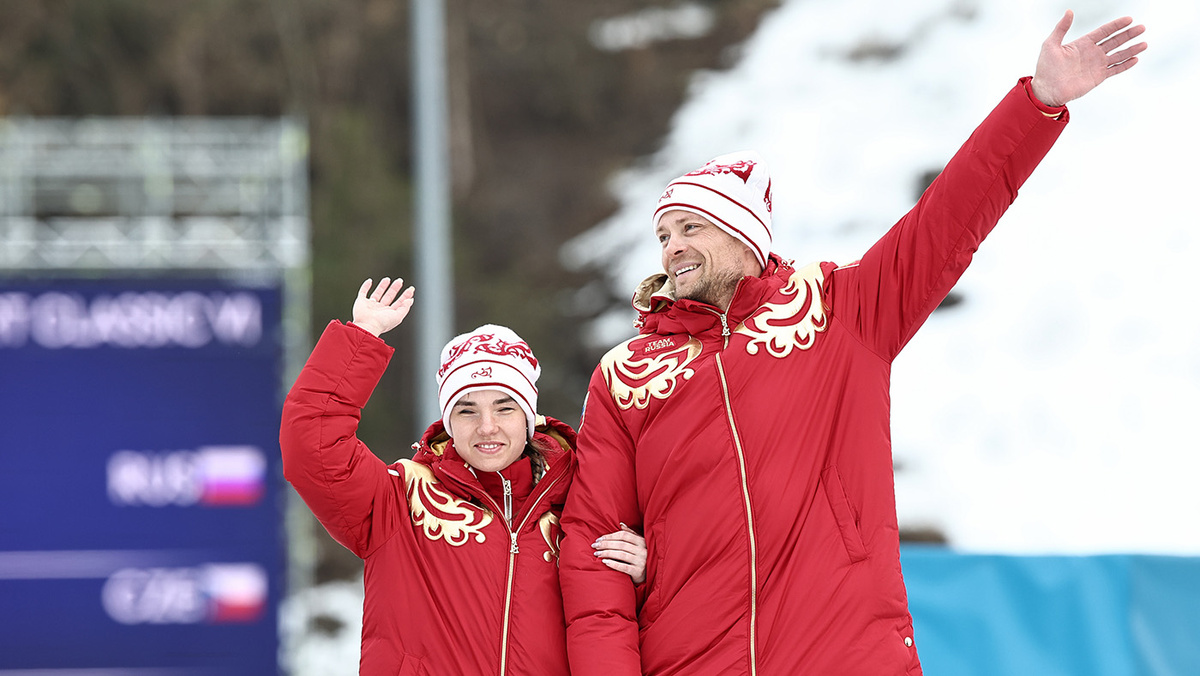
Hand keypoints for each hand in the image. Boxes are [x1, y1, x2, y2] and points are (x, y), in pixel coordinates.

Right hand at [351, 277, 414, 336]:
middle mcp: (380, 310)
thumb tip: (410, 300)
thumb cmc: (382, 323)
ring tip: (387, 279)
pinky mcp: (361, 302)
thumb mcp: (398, 316)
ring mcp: (370, 306)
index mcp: (389, 313)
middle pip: (389, 297)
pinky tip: (370, 281)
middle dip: (394, 288)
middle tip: (400, 280)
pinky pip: (363, 292)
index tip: (411, 288)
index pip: (399, 303)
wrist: (366, 325)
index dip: (405, 296)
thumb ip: (405, 308)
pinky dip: (365, 286)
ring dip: (382, 286)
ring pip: (377, 293)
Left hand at [593, 523, 647, 583]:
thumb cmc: (639, 556)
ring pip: (621, 555)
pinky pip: (623, 567)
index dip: (610, 536)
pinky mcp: (638, 571)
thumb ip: (630, 534)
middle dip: (606, 544)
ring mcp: (641, 561)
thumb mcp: (638, 544)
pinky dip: (613, 564)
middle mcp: (642, 550)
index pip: (623, 535)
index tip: (599, 539)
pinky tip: (604, 562)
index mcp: (642, 541)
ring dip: (607, 553)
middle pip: (621, 544)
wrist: (648, 574)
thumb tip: (621, 524)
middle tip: (594, 546)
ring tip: (597, 554)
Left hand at [1031, 11, 1146, 106]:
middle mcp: (1092, 53)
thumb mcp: (1051, 44)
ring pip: (1118, 55)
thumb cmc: (1046, 68)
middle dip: (1129, 34)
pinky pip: (1115, 70)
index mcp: (1083, 44)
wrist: (1047, 90)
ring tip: (1144, 43)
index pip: (1104, 31)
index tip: (1129, 19)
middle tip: (1142, 27)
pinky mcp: (1098, 77)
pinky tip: (1136, 59)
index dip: (1116, 25)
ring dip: (1131, 49)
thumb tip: (1069, 11)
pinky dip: (1125, 65)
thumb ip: (1061, 28)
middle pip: (1115, 41)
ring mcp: (1096, 65)